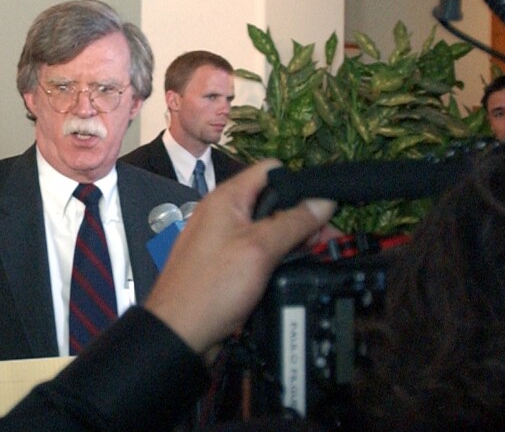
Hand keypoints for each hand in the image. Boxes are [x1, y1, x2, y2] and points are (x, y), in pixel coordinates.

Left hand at [145, 160, 334, 358]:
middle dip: (301, 216)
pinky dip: (277, 255)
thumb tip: (323, 201)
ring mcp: (223, 237)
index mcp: (226, 198)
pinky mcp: (226, 262)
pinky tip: (293, 269)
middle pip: (272, 200)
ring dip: (292, 238)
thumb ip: (293, 222)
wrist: (179, 333)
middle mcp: (223, 212)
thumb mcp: (259, 249)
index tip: (322, 205)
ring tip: (315, 254)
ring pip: (267, 227)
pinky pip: (258, 248)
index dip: (299, 182)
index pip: (270, 170)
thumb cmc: (210, 288)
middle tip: (325, 238)